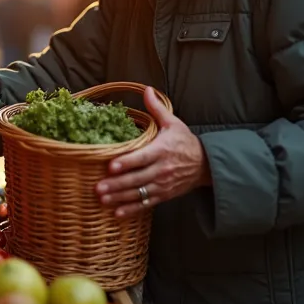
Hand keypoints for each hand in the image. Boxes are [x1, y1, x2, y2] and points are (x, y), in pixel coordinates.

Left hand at [95, 87, 208, 217]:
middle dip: (116, 184)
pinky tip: (117, 214)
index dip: (126, 163)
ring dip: (119, 198)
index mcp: (161, 151)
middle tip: (98, 188)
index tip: (111, 167)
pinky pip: (146, 204)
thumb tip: (147, 89)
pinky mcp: (162, 195)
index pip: (142, 158)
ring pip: (138, 193)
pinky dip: (132, 210)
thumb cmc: (185, 142)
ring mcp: (162, 185)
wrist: (205, 165)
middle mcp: (161, 170)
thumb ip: (157, 108)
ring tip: (102, 200)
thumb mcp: (173, 123)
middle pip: (136, 179)